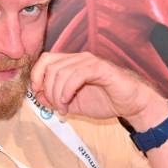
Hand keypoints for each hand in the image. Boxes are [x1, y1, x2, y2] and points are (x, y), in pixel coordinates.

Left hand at [30, 52, 167, 129]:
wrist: (132, 104)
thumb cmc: (106, 101)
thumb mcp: (73, 103)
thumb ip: (55, 99)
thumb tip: (38, 96)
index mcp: (72, 63)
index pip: (46, 59)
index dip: (36, 75)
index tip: (37, 93)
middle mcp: (80, 58)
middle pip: (50, 65)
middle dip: (47, 89)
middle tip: (55, 106)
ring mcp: (90, 61)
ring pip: (61, 71)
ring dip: (56, 94)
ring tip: (63, 108)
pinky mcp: (101, 68)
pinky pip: (76, 75)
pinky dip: (67, 90)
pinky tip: (68, 102)